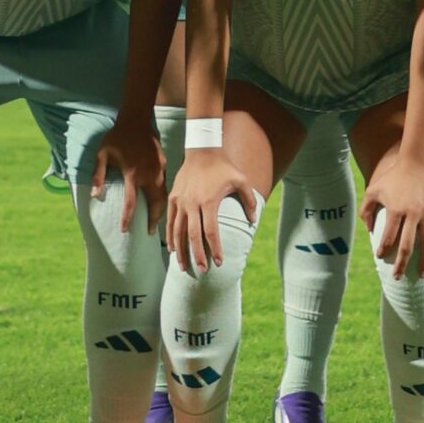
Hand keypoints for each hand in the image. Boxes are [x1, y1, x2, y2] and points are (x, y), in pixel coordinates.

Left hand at [91, 115, 165, 233]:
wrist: (136, 120)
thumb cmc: (117, 138)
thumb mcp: (102, 155)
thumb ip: (98, 176)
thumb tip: (95, 196)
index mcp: (133, 174)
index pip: (131, 203)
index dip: (127, 219)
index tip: (124, 230)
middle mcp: (149, 174)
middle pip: (155, 203)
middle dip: (154, 219)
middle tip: (150, 232)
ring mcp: (159, 169)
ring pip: (164, 194)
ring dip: (160, 209)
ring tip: (157, 221)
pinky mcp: (164, 164)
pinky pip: (164, 183)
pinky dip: (162, 195)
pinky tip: (159, 200)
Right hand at [164, 148, 259, 273]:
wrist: (202, 151)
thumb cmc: (224, 167)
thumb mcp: (241, 180)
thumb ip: (249, 201)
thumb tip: (253, 221)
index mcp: (209, 201)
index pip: (211, 232)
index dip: (215, 249)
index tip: (219, 262)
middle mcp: (192, 204)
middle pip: (193, 236)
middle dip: (197, 256)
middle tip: (202, 271)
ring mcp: (180, 202)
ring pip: (178, 232)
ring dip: (180, 251)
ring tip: (183, 267)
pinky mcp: (173, 198)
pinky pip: (170, 222)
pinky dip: (170, 237)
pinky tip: (172, 250)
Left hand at [361, 149, 423, 275]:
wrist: (418, 160)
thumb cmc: (394, 176)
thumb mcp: (373, 190)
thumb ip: (366, 210)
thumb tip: (368, 230)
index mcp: (396, 210)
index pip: (388, 238)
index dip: (382, 250)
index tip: (379, 257)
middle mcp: (412, 214)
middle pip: (407, 246)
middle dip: (401, 264)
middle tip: (397, 277)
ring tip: (421, 275)